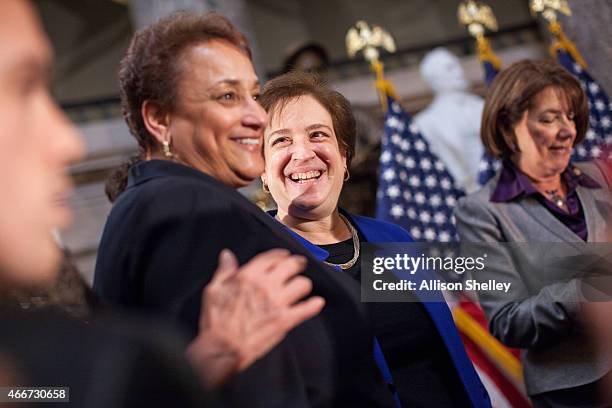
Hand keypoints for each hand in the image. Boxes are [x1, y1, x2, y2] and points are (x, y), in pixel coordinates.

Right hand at [186, 248, 324, 387]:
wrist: (222, 348)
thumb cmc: (216, 321)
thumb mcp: (214, 290)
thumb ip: (224, 271)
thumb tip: (227, 255)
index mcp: (248, 276)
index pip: (272, 257)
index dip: (281, 255)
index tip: (285, 256)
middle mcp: (266, 285)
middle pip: (291, 265)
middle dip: (297, 264)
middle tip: (300, 266)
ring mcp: (277, 302)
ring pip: (302, 284)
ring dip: (303, 285)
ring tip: (301, 288)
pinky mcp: (285, 320)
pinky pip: (307, 309)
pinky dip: (314, 305)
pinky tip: (317, 303)